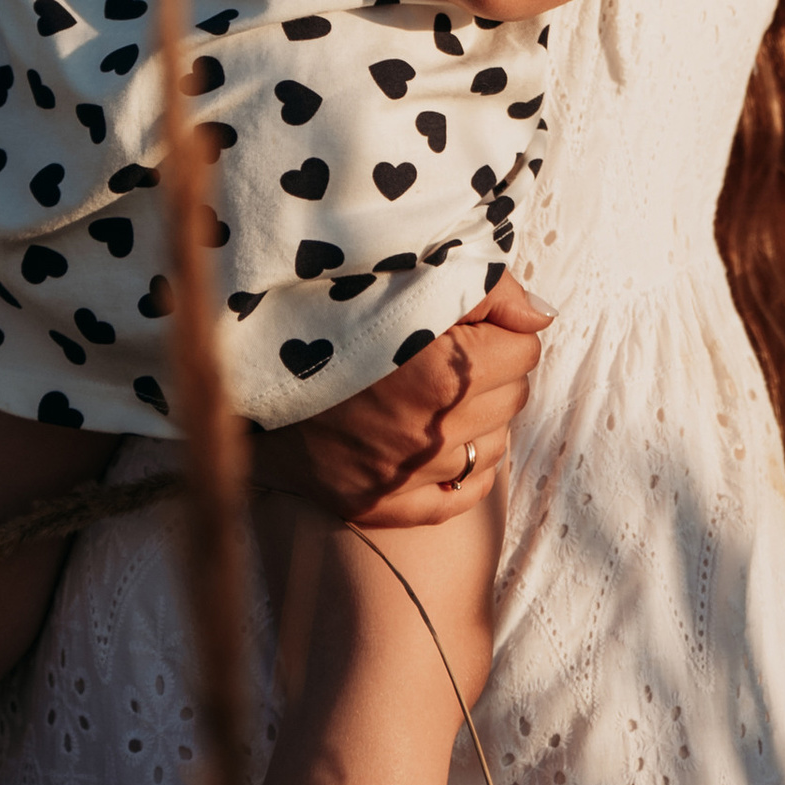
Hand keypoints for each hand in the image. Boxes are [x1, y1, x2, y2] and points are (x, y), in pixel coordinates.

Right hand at [252, 285, 553, 526]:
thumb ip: (489, 290)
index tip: (471, 321)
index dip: (501, 329)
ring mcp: (402, 475)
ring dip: (478, 416)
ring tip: (435, 391)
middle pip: (513, 396)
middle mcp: (427, 432)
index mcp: (439, 371)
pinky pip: (459, 498)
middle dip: (491, 370)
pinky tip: (441, 442)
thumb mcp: (407, 278)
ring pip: (494, 444)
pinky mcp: (377, 506)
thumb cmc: (327, 308)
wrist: (240, 362)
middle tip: (449, 352)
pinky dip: (462, 471)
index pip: (524, 350)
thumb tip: (545, 317)